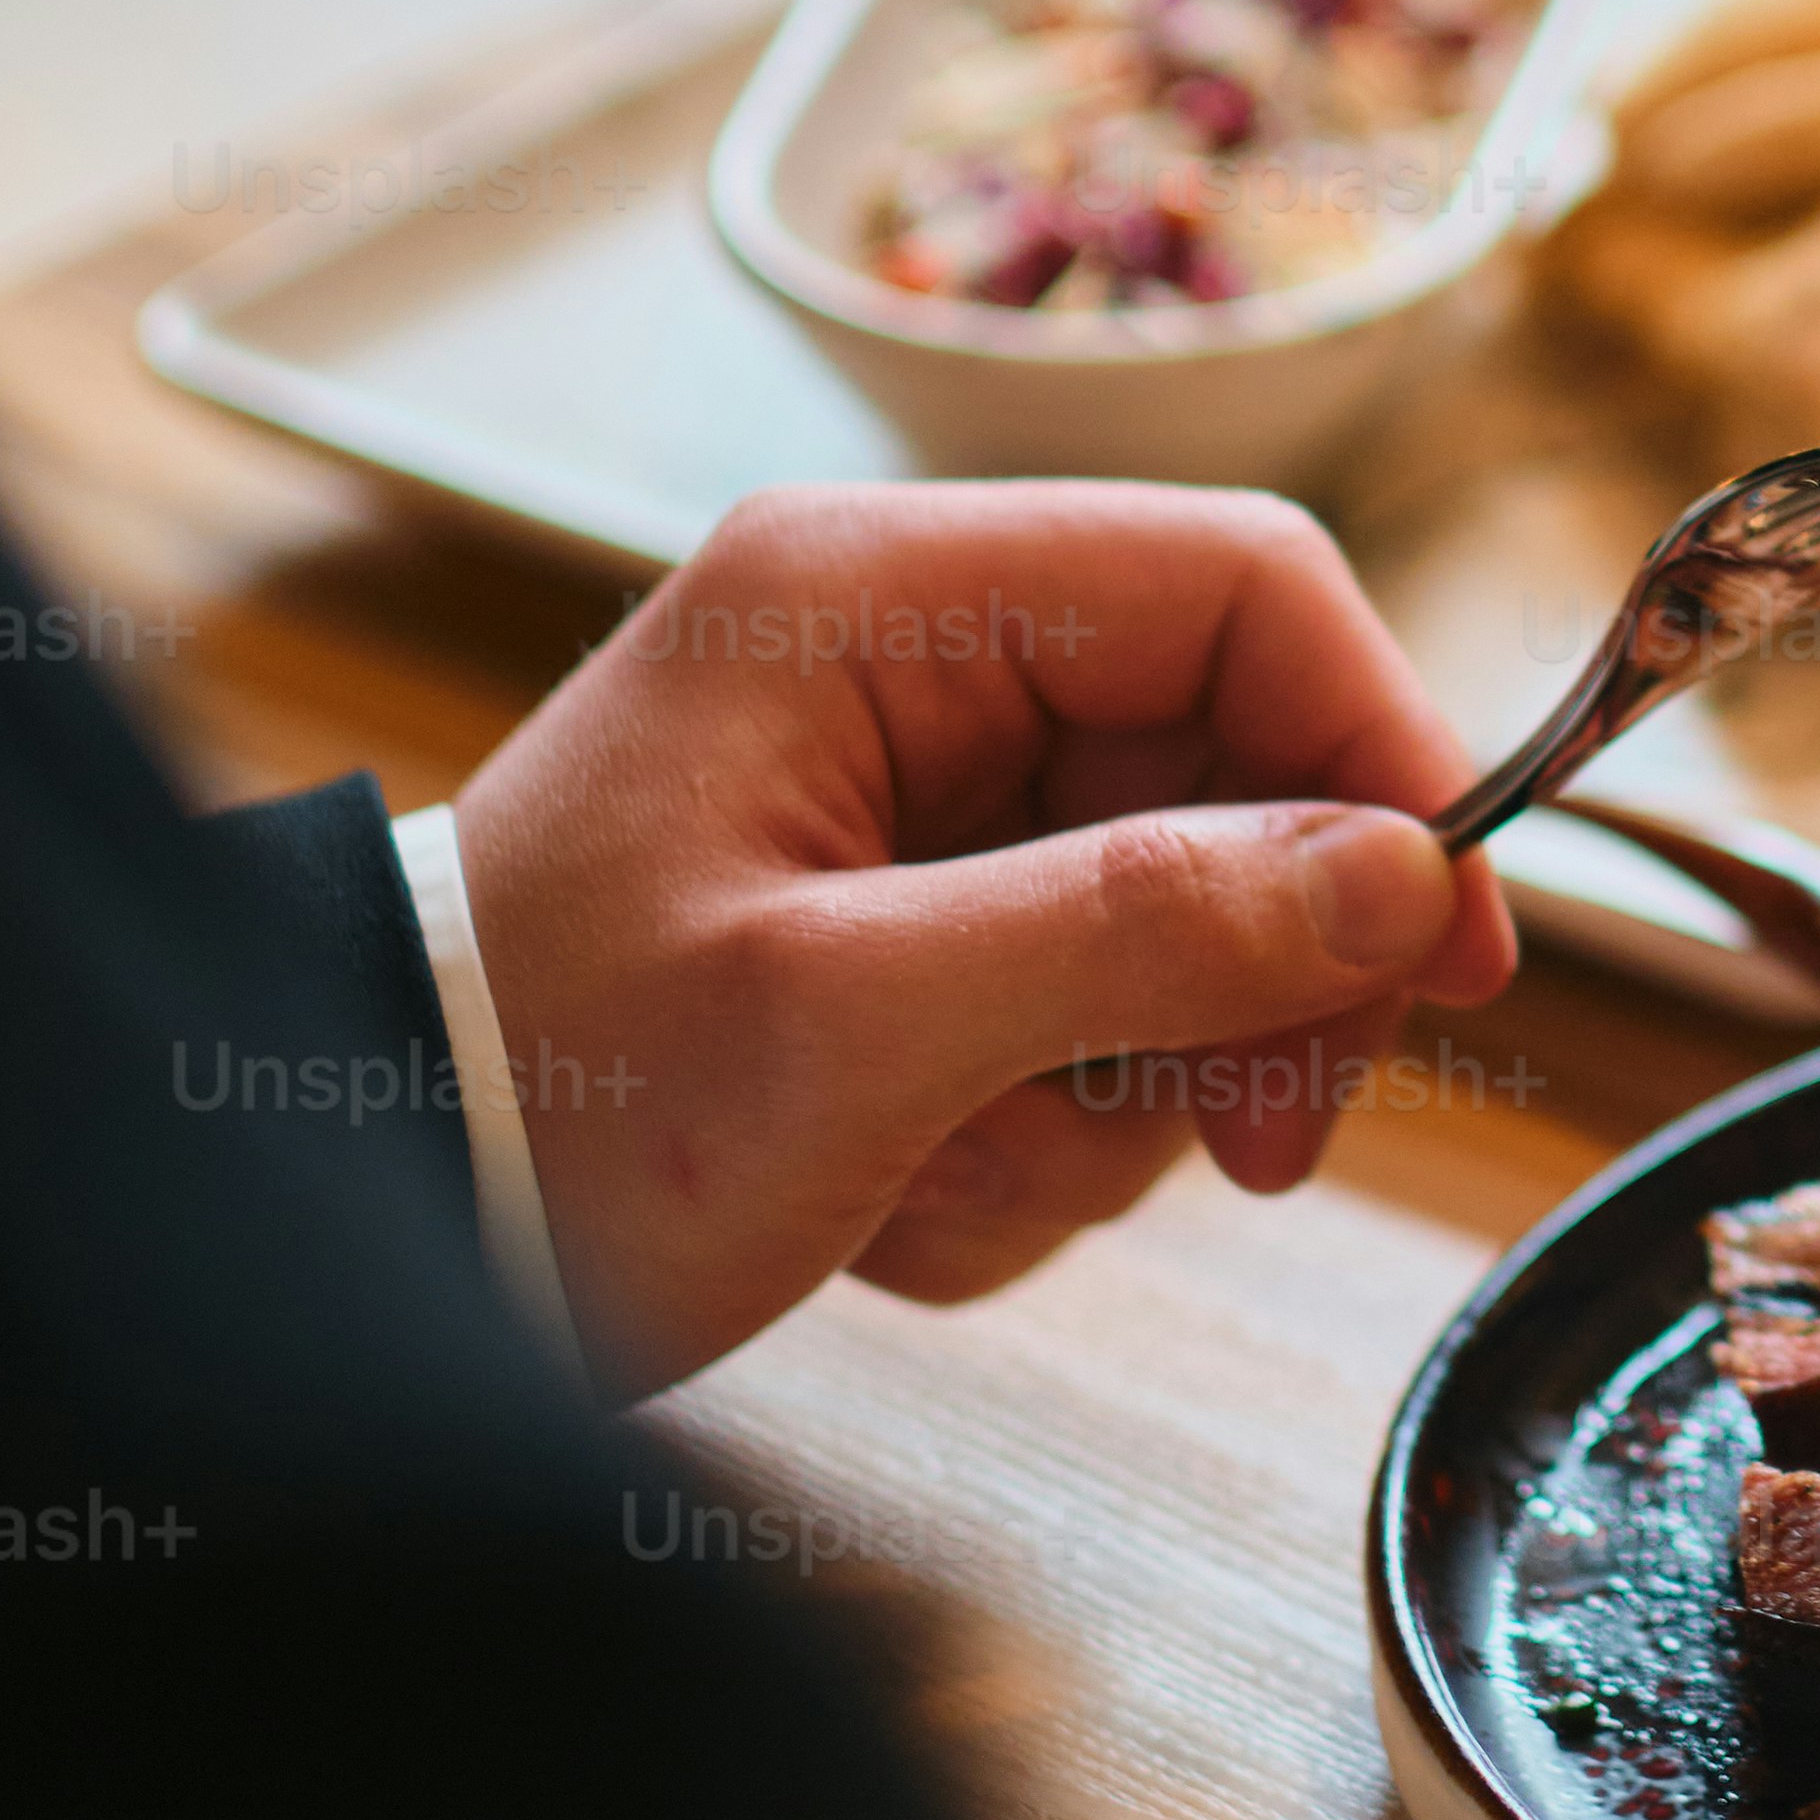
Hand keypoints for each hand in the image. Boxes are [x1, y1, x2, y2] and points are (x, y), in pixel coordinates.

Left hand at [452, 481, 1510, 1395]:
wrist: (363, 1234)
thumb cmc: (544, 1105)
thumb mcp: (855, 1028)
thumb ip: (1144, 927)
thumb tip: (1402, 879)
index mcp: (875, 595)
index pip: (1246, 586)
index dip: (1385, 751)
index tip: (1456, 948)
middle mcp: (907, 660)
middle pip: (1245, 760)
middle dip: (1264, 973)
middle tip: (1262, 1147)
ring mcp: (910, 795)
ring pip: (1189, 909)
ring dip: (1132, 1088)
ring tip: (976, 1180)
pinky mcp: (905, 920)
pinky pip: (1094, 1006)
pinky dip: (1042, 1134)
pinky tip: (910, 1195)